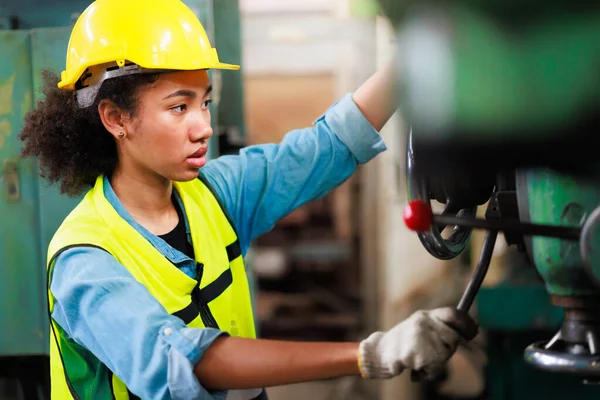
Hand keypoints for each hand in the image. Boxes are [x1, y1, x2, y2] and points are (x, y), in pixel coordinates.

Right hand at [357, 307, 477, 379]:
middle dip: (447, 349)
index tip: (474, 332)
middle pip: (452, 338)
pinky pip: (436, 367)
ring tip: (421, 362)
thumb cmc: (402, 344)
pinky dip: (429, 373)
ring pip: (445, 353)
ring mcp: (419, 336)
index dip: (466, 323)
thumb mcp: (420, 328)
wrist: (380, 353)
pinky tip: (416, 370)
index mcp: (425, 315)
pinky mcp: (416, 351)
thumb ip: (438, 326)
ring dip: (437, 363)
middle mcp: (423, 322)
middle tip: (434, 354)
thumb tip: (466, 330)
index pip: (453, 314)